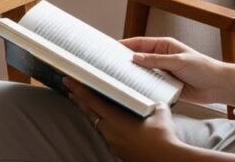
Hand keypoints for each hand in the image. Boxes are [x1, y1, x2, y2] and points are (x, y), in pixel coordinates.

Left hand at [64, 78, 182, 161]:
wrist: (168, 161)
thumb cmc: (163, 137)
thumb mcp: (160, 113)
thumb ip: (154, 104)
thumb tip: (156, 101)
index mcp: (114, 119)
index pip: (90, 101)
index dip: (77, 89)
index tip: (67, 81)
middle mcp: (109, 131)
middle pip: (90, 113)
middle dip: (80, 102)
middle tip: (72, 92)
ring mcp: (113, 143)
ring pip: (99, 126)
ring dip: (94, 116)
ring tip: (93, 107)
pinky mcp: (119, 152)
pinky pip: (109, 137)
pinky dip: (108, 128)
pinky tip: (115, 127)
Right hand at [121, 37, 224, 104]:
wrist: (219, 86)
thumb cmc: (203, 68)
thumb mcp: (178, 61)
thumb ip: (156, 60)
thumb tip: (135, 58)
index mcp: (164, 46)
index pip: (140, 43)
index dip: (125, 45)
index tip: (111, 48)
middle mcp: (161, 58)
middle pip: (139, 58)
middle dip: (126, 61)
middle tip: (110, 65)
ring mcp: (163, 72)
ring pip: (143, 73)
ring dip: (134, 76)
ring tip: (118, 78)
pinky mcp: (166, 85)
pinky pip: (151, 86)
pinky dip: (143, 87)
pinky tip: (134, 90)